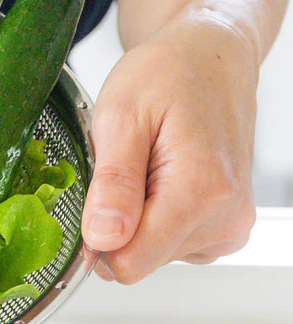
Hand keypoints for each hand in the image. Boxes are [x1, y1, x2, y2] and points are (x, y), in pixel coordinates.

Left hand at [81, 13, 257, 282]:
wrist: (210, 59)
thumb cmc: (166, 76)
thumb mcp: (120, 117)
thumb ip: (113, 184)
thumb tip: (103, 240)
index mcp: (202, 192)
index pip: (129, 264)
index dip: (97, 238)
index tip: (93, 196)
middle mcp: (225, 217)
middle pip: (139, 262)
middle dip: (117, 222)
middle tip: (125, 169)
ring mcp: (229, 226)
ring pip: (152, 256)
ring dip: (135, 218)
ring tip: (147, 167)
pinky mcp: (225, 228)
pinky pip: (169, 246)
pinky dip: (154, 218)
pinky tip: (161, 178)